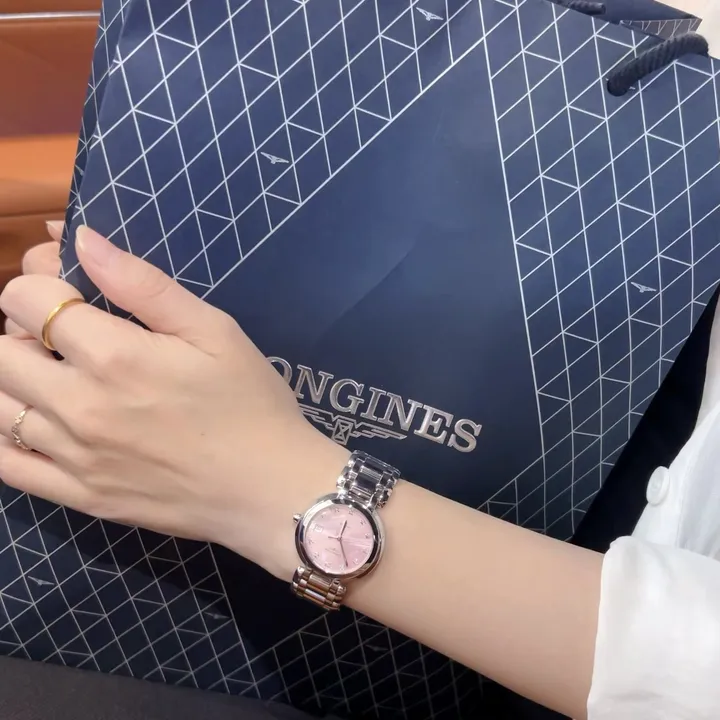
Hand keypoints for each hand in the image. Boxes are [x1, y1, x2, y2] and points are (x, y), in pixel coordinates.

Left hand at [0, 226, 348, 578]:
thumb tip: (82, 238)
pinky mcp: (77, 496)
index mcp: (114, 356)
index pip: (26, 299)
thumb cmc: (250, 402)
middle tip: (64, 333)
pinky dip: (3, 435)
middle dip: (21, 327)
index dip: (41, 281)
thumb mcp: (213, 330)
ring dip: (13, 378)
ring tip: (55, 375)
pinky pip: (5, 464)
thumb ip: (144, 284)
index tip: (71, 288)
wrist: (269, 488)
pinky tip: (32, 419)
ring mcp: (72, 457)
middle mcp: (78, 405)